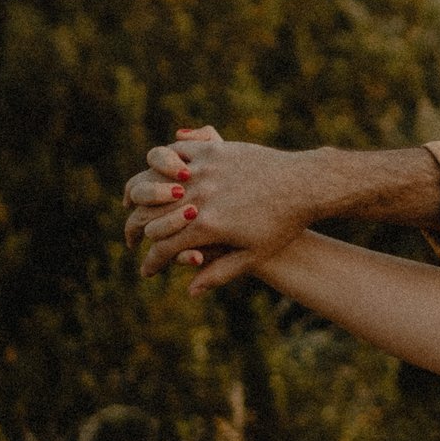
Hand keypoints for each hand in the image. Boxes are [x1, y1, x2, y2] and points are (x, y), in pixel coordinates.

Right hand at [124, 127, 320, 290]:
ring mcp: (204, 170)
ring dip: (138, 194)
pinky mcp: (213, 149)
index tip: (147, 271)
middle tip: (132, 240)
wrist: (307, 184)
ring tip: (132, 204)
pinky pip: (176, 152)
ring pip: (154, 180)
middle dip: (135, 231)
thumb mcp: (253, 255)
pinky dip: (161, 163)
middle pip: (150, 215)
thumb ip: (218, 273)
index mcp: (207, 227)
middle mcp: (200, 197)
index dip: (152, 263)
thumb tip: (189, 291)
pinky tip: (158, 172)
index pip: (164, 249)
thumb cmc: (283, 224)